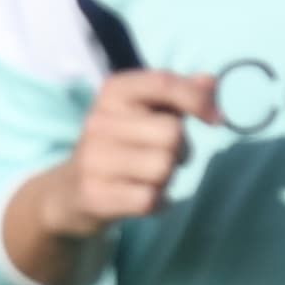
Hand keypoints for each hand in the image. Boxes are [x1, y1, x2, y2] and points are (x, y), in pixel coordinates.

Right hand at [5, 70, 222, 284]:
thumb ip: (177, 96)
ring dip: (167, 179)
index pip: (163, 83)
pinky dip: (158, 203)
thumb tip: (211, 81)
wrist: (69, 192)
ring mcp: (93, 159)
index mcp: (113, 92)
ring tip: (148, 178)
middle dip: (181, 151)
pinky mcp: (94, 194)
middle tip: (163, 158)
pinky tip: (142, 198)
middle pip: (172, 133)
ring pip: (164, 168)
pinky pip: (151, 199)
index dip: (197, 99)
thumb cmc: (120, 146)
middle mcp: (98, 120)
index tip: (216, 119)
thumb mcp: (144, 113)